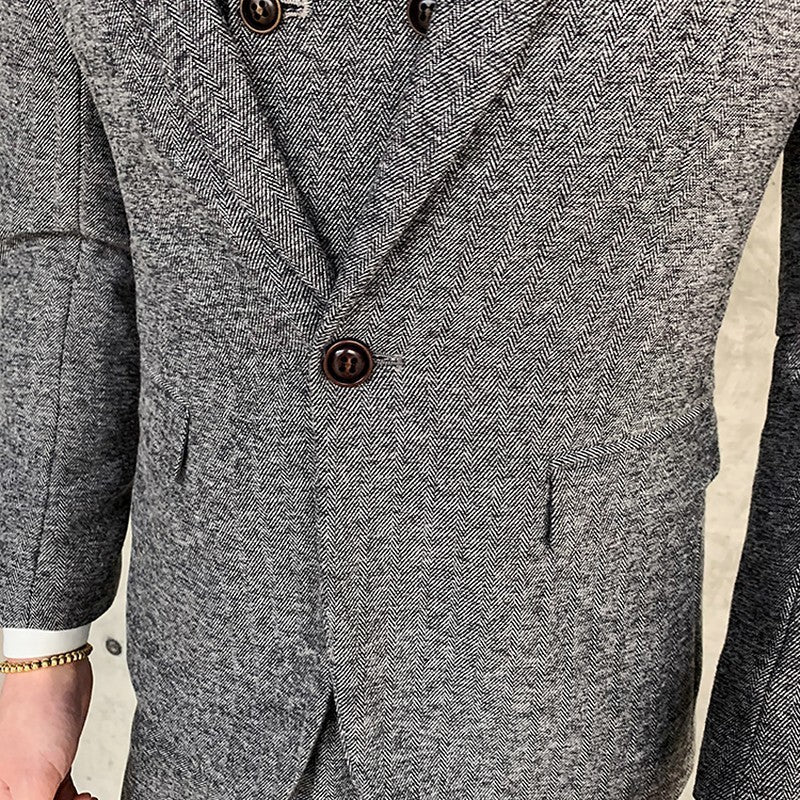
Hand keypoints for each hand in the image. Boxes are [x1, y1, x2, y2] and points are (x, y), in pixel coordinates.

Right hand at [0, 657, 95, 799]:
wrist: (54, 672)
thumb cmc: (36, 716)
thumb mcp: (35, 780)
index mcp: (1, 794)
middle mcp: (12, 786)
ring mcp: (35, 771)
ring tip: (85, 799)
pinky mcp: (55, 759)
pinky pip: (62, 791)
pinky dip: (74, 798)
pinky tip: (83, 797)